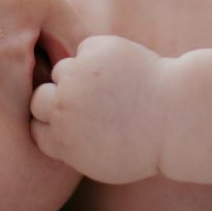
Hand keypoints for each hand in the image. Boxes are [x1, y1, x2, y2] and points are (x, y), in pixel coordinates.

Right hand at [30, 35, 168, 184]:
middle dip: (57, 98)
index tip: (73, 122)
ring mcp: (77, 76)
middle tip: (85, 100)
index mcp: (62, 141)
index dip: (54, 124)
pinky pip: (86, 50)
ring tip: (112, 87)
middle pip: (39, 98)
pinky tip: (124, 70)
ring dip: (79, 75)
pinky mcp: (94, 50)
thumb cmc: (144, 143)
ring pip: (62, 70)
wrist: (176, 116)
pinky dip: (101, 57)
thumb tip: (52, 130)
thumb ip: (70, 146)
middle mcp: (63, 108)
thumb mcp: (101, 160)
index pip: (36, 128)